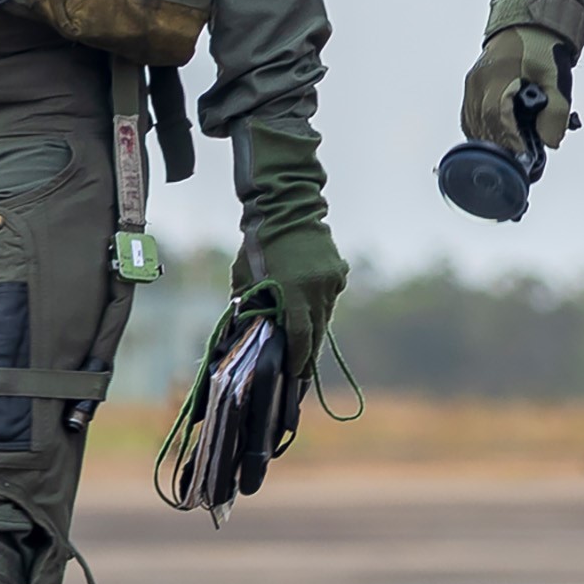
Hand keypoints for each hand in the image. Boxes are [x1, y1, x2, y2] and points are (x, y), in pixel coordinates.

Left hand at [247, 220, 348, 388]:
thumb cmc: (258, 245)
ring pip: (325, 314)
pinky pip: (330, 297)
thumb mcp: (244, 277)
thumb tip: (250, 329)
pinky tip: (309, 303)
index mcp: (293, 291)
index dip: (299, 358)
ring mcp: (331, 281)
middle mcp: (316, 289)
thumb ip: (249, 304)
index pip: (300, 335)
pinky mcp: (339, 272)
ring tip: (306, 341)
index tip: (295, 373)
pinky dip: (320, 304)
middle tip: (304, 371)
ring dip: (315, 327)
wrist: (287, 210)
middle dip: (309, 353)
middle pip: (317, 331)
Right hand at [463, 27, 573, 159]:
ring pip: (473, 123)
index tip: (523, 157)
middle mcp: (479, 80)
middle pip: (483, 123)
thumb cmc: (543, 50)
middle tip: (520, 161)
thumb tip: (549, 142)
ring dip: (491, 141)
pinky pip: (470, 117)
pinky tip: (496, 140)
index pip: (498, 115)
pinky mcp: (470, 87)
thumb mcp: (556, 79)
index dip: (509, 139)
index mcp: (499, 75)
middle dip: (501, 145)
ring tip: (511, 153)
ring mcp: (471, 84)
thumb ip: (556, 111)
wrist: (528, 24)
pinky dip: (482, 132)